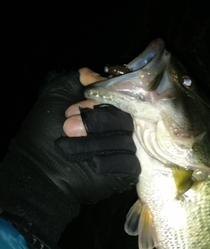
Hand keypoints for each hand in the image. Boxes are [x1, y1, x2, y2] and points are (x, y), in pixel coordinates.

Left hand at [0, 69, 139, 248]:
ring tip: (70, 146)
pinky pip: (130, 162)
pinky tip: (92, 164)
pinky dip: (110, 161)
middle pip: (125, 118)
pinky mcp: (127, 173)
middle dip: (96, 122)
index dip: (100, 103)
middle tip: (68, 127)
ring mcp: (125, 151)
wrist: (41, 171)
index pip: (120, 98)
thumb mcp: (55, 97)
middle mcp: (119, 128)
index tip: (75, 108)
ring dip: (95, 142)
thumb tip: (96, 75)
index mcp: (106, 110)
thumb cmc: (45, 134)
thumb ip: (77, 80)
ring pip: (126, 140)